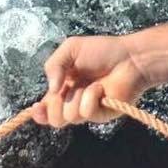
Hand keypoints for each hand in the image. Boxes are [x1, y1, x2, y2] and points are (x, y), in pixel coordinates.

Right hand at [31, 35, 147, 127]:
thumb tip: (51, 90)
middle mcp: (73, 102)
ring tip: (92, 83)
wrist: (130, 58)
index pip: (46, 108)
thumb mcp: (70, 48)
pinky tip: (101, 89)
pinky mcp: (101, 115)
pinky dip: (91, 97)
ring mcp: (87, 111)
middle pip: (54, 119)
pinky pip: (86, 112)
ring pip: (68, 116)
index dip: (39, 113)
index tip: (37, 108)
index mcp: (63, 89)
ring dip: (77, 96)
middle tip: (64, 91)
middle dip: (55, 105)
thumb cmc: (103, 51)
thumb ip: (53, 65)